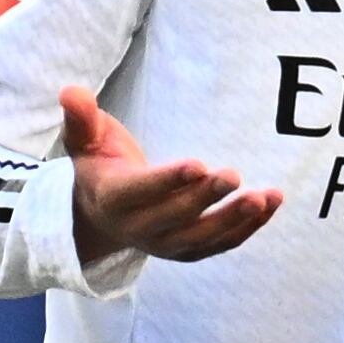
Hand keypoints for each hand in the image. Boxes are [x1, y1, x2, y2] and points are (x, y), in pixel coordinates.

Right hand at [63, 86, 280, 263]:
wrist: (102, 214)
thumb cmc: (100, 165)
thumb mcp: (85, 140)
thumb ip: (81, 118)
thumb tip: (72, 91)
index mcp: (112, 198)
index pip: (139, 192)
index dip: (168, 180)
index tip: (197, 164)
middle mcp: (138, 228)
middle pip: (175, 216)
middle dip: (205, 197)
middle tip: (234, 175)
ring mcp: (166, 244)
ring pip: (202, 237)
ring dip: (235, 219)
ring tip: (264, 196)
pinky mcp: (190, 251)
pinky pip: (222, 244)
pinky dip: (249, 227)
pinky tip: (272, 202)